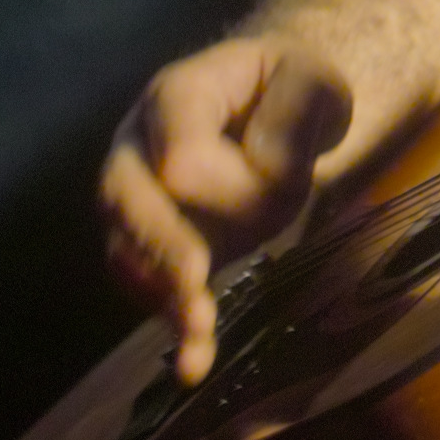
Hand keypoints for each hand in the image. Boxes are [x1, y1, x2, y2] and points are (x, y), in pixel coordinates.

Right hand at [98, 36, 352, 382]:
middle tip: (195, 284)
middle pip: (127, 201)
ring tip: (196, 347)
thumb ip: (293, 113)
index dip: (219, 181)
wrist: (269, 101)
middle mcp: (136, 146)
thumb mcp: (312, 79)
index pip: (179, 148)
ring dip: (164, 298)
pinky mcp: (149, 242)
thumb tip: (266, 166)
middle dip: (164, 248)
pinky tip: (194, 360)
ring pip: (128, 250)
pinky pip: (144, 282)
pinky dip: (170, 319)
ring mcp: (133, 197)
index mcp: (177, 94)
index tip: (274, 198)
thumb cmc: (291, 84)